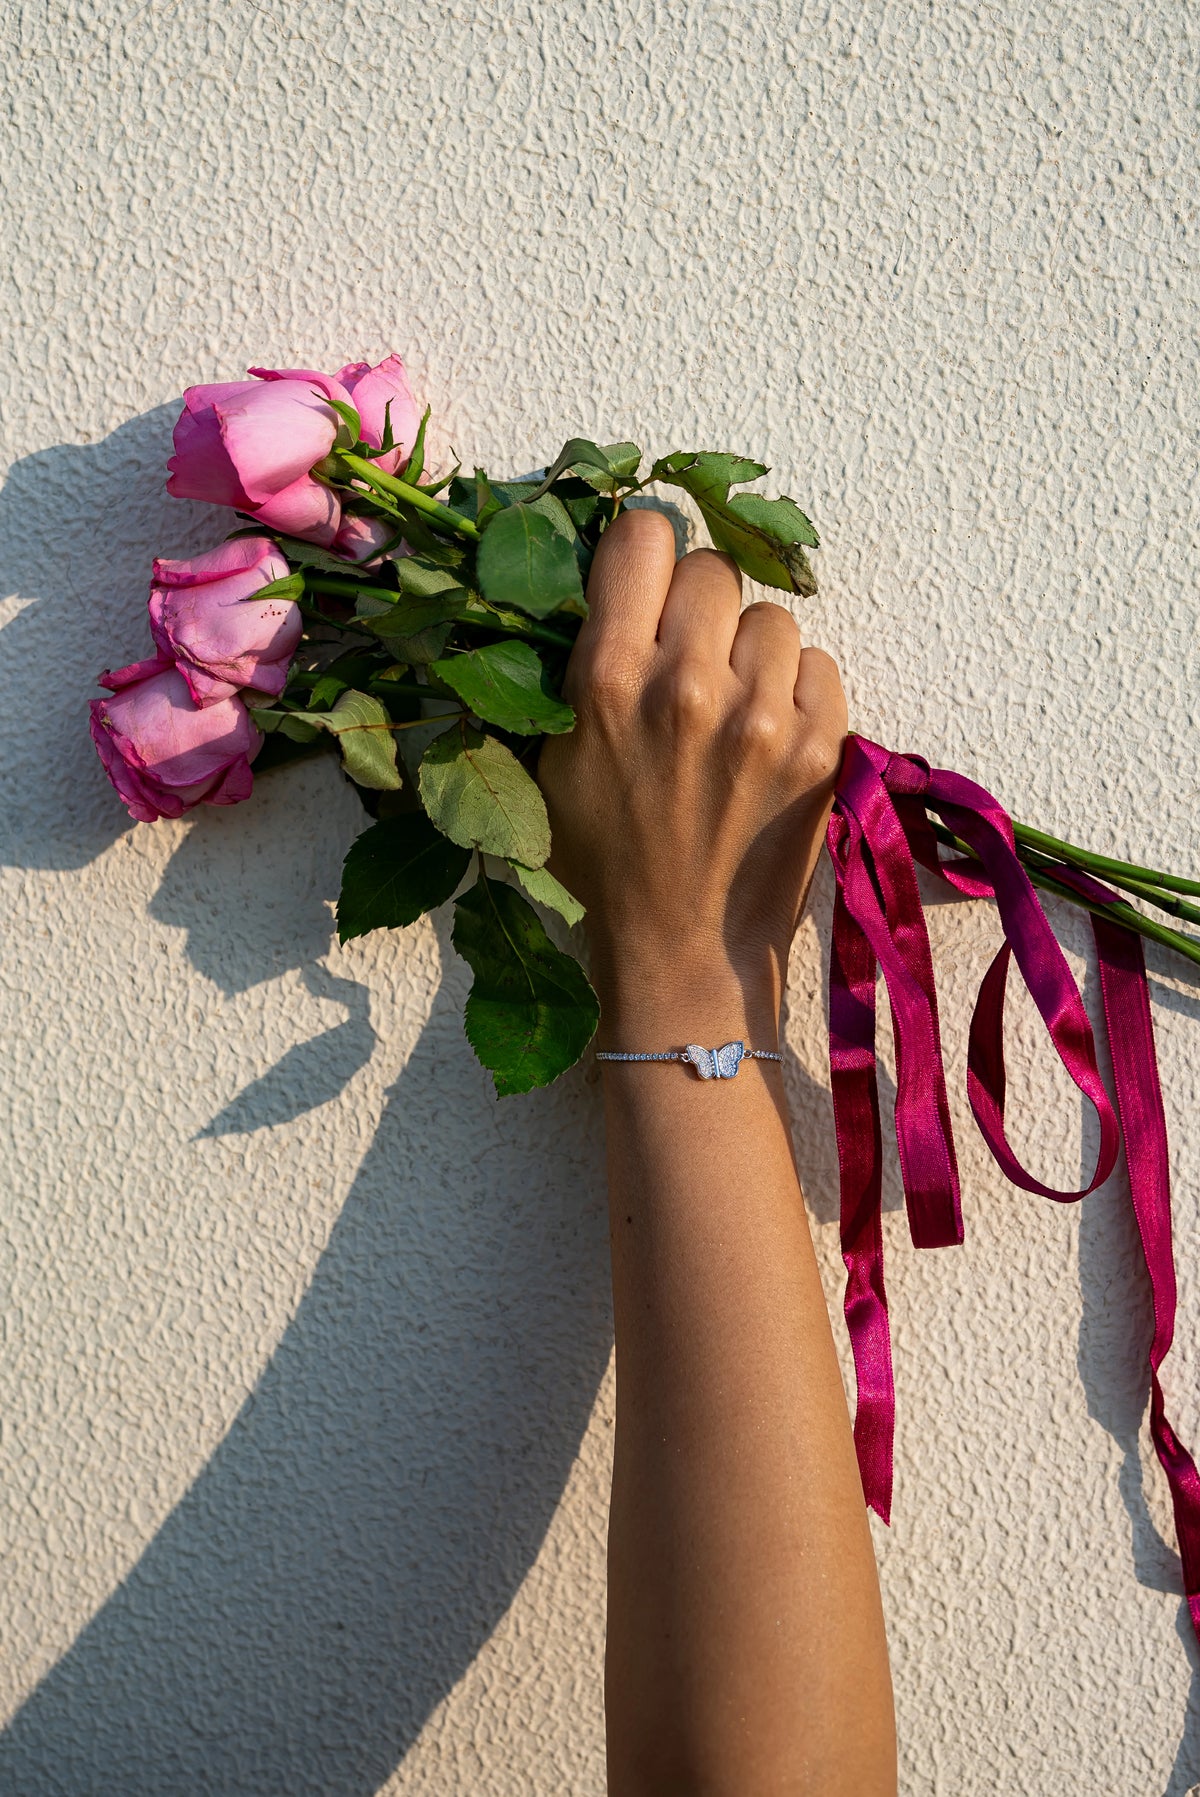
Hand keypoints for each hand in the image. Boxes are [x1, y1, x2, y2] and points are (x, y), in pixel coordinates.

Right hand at [537, 508, 846, 1042]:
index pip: (643, 537)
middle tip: (689, 658)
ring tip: (732, 708)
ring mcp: (762, 717)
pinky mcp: (819, 746)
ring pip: (771, 617)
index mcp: (608, 681)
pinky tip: (767, 736)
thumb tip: (596, 584)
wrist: (683, 952)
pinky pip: (818, 665)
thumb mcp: (550, 763)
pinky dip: (796, 691)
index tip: (645, 583)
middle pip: (711, 568)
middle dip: (698, 607)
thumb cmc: (607, 862)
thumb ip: (573, 668)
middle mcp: (687, 687)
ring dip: (752, 652)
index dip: (644, 553)